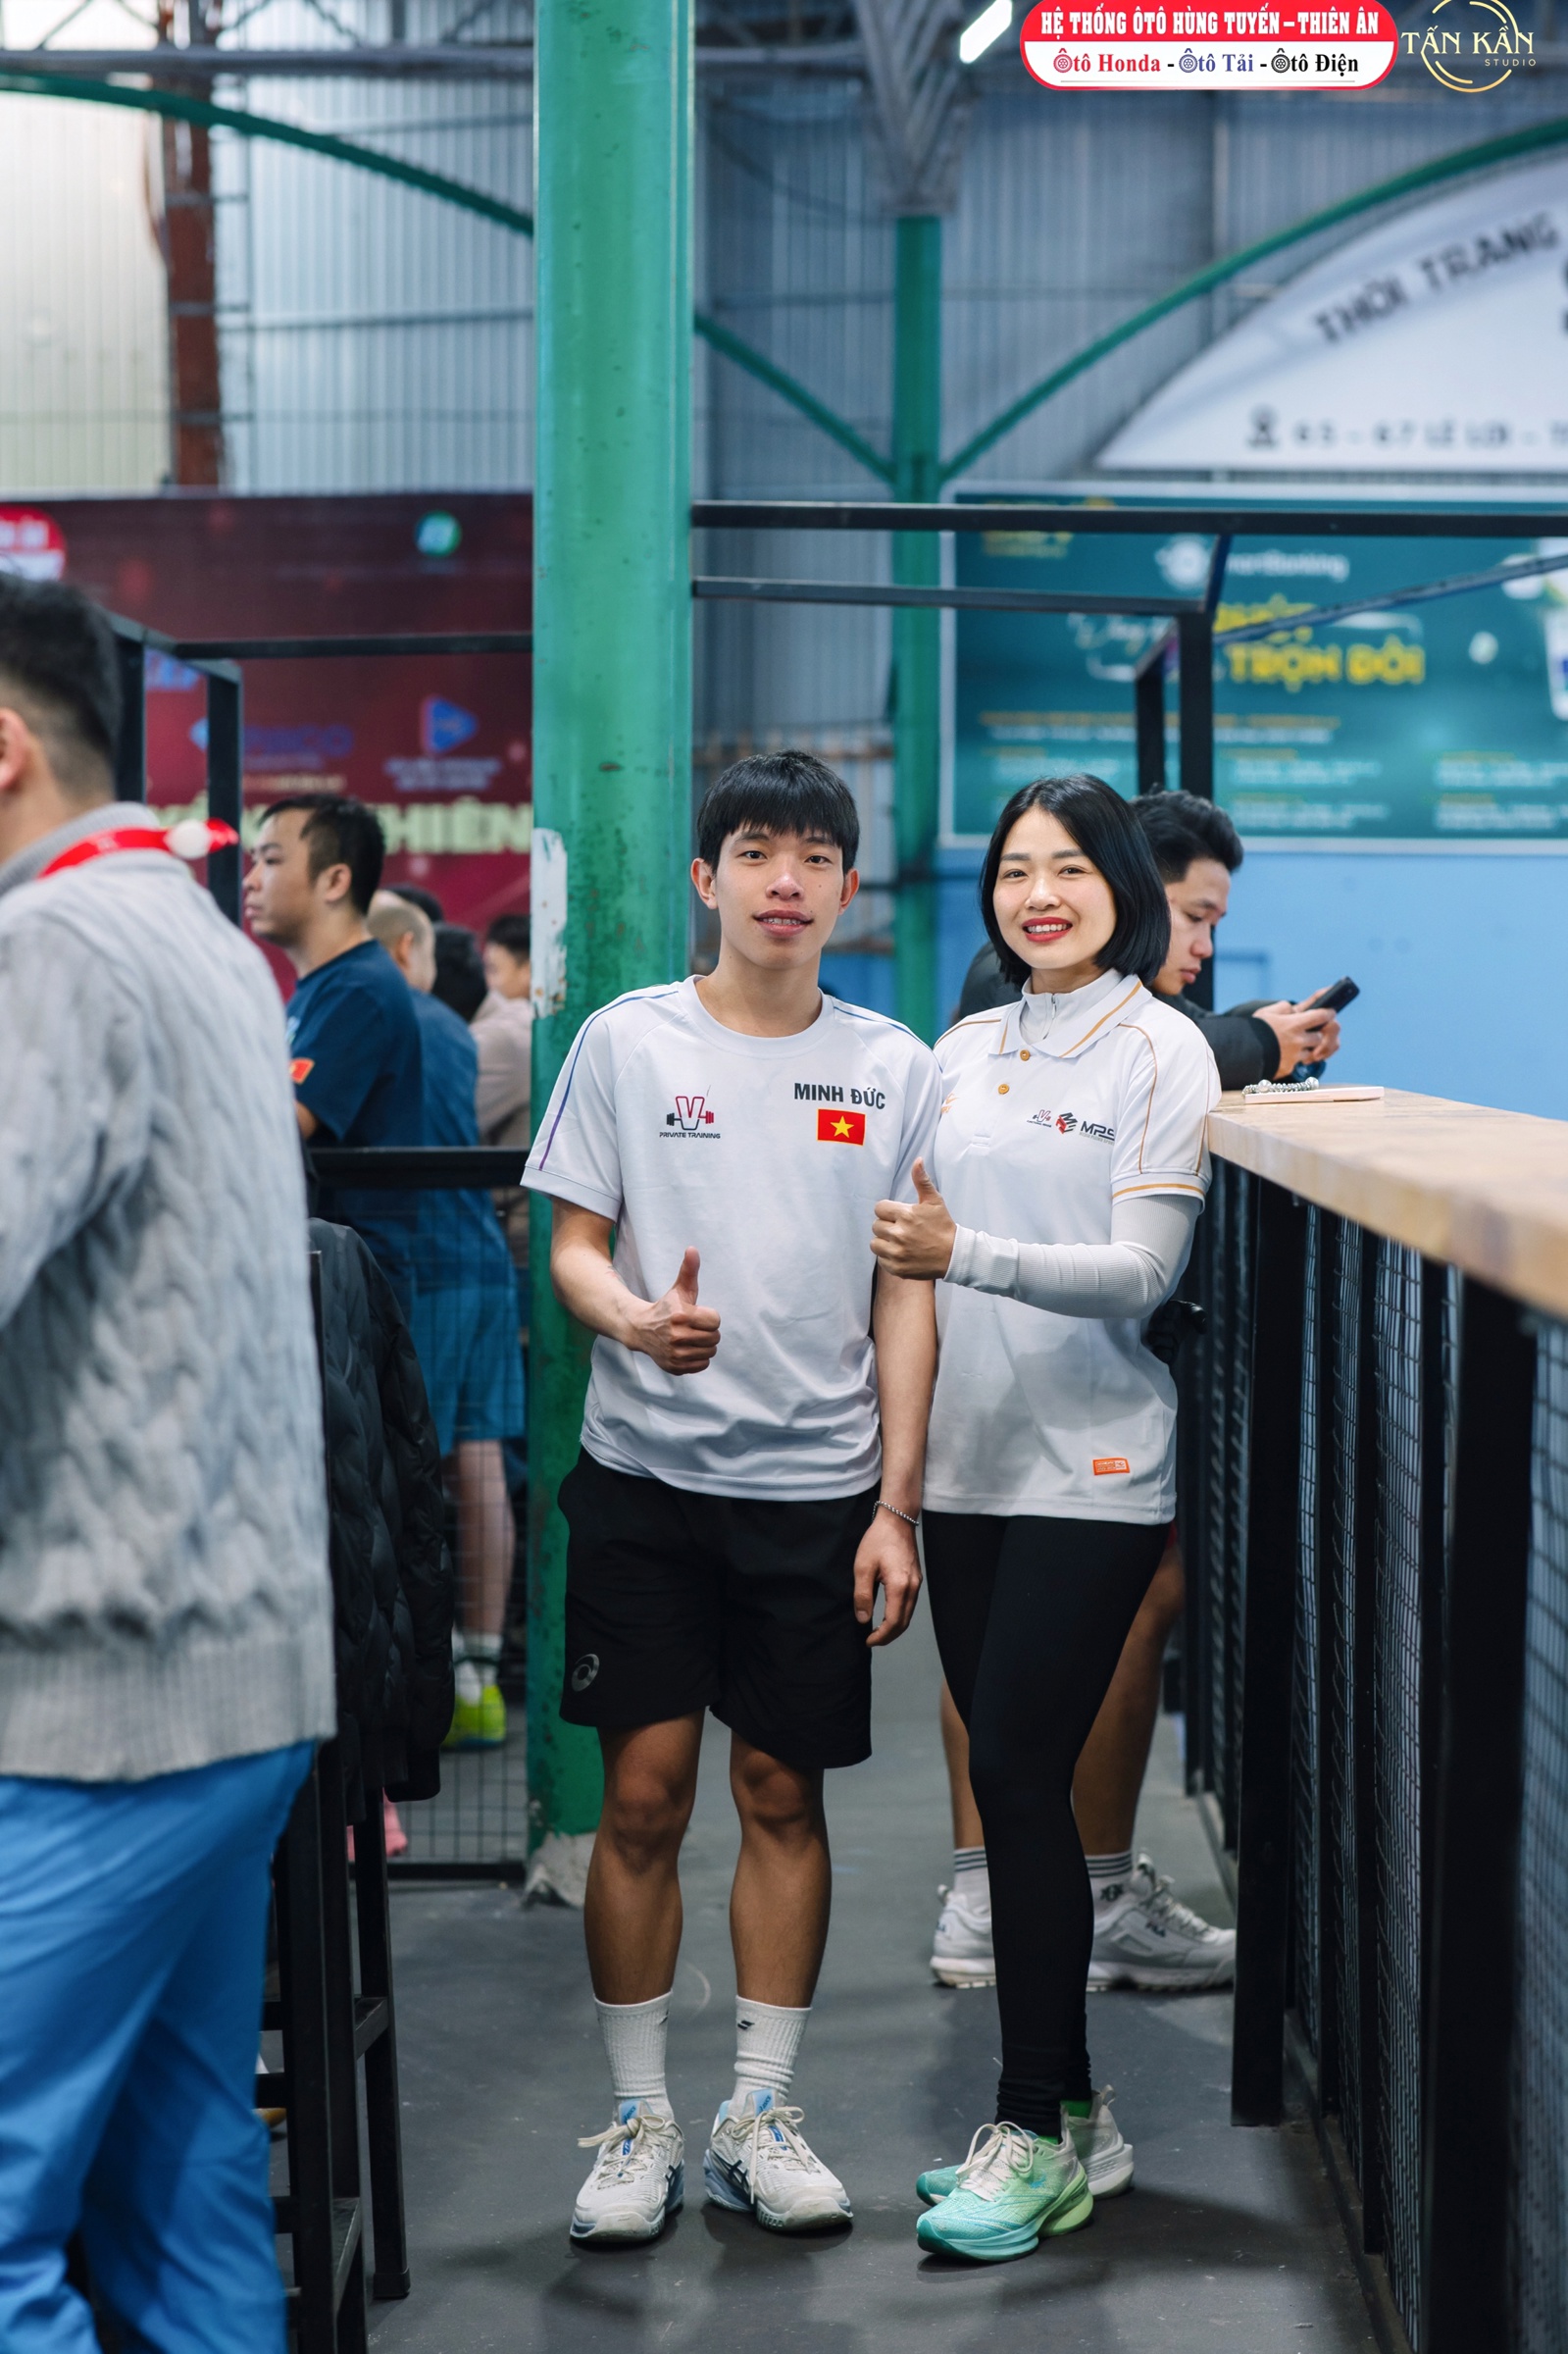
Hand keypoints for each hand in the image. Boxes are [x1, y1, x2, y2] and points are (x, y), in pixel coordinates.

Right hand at [629, 1247, 720, 1374]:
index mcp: (681, 1316)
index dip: (709, 1317)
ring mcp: (675, 1354)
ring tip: (692, 1338)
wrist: (641, 1330)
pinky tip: (687, 1349)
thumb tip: (692, 1249)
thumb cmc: (666, 1307)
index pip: (715, 1321)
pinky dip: (698, 1359)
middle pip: (714, 1338)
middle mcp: (677, 1336)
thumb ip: (689, 1270)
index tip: (697, 1315)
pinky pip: (702, 1365)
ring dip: (705, 1346)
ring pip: (710, 1353)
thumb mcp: (679, 1289)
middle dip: (708, 1332)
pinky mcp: (674, 1367)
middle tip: (695, 1328)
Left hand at [852, 1509, 921, 1646]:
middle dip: (888, 1636)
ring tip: (878, 1631)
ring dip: (894, 1627)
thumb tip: (862, 1619)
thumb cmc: (878, 1540)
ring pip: (908, 1615)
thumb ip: (862, 1596)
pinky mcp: (916, 1579)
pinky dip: (900, 1615)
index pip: (893, 1622)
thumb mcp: (863, 1567)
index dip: (881, 1636)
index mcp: (900, 1586)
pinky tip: (888, 1615)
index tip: (867, 1640)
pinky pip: (910, 1605)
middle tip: (872, 1640)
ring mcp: (917, 1583)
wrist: (897, 1520)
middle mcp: (913, 1587)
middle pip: (904, 1623)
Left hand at [870, 1159, 956, 1278]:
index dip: (888, 1211)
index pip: (879, 1208)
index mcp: (906, 1215)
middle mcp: (899, 1234)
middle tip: (901, 1229)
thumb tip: (917, 1160)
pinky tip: (902, 1253)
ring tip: (899, 1241)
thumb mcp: (934, 1201)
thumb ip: (922, 1181)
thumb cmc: (943, 1226)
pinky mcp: (897, 1268)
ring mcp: (897, 1253)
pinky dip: (888, 1257)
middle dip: (886, 1226)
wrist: (954, 1255)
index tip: (898, 1216)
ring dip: (883, 1242)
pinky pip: (880, 1260)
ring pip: (874, 1243)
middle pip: (875, 1226)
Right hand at [1255, 999, 1341, 1078]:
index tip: (1330, 1013)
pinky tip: (1282, 1056)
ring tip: (1292, 1046)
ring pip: (1310, 1053)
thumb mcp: (1266, 1013)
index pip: (1321, 1016)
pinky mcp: (1288, 1068)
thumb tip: (1292, 1009)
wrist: (1240, 1053)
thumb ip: (1283, 1008)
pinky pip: (1297, 1064)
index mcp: (1293, 1024)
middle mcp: (1297, 1040)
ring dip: (1305, 1049)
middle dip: (1315, 1035)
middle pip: (1318, 1037)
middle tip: (1307, 1033)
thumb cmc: (1252, 1031)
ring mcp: (1294, 1056)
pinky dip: (1293, 1060)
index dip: (1328, 1013)